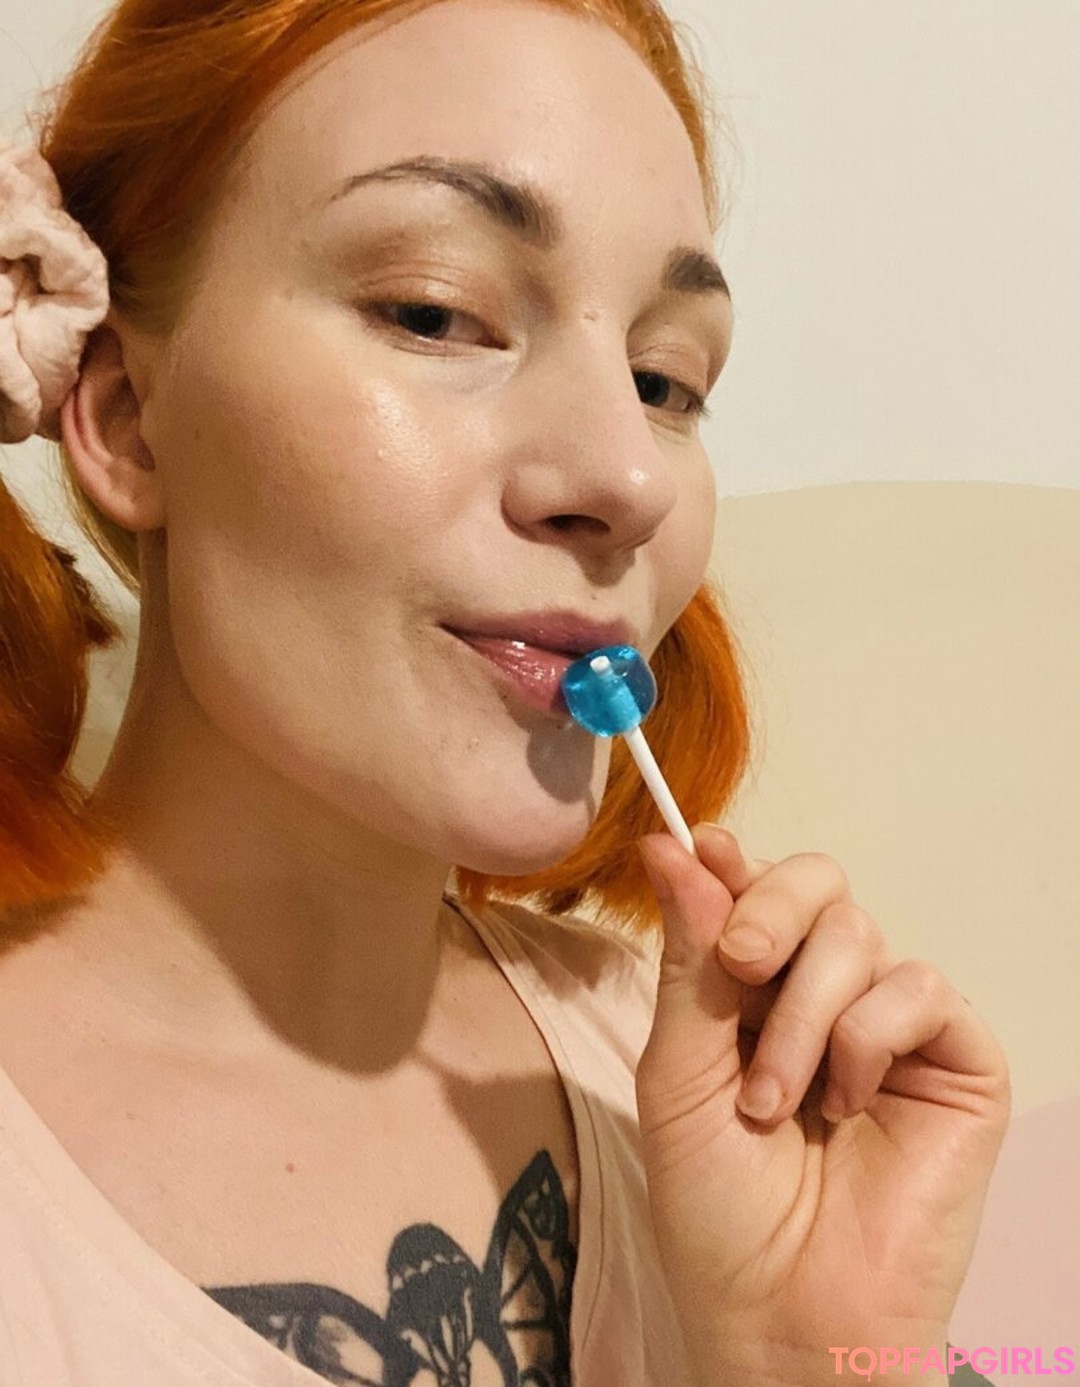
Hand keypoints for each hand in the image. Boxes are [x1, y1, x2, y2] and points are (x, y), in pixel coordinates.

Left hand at [634, 824, 1010, 1386]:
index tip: (702, 846)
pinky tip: (848, 1105)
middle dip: (771, 909)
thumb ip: (689, 961)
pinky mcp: (956, 1060)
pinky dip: (867, 1038)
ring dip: (801, 1016)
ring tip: (774, 1104)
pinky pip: (918, 988)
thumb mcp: (678, 1075)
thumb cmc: (717, 1207)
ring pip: (858, 936)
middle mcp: (823, 994)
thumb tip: (675, 847)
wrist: (783, 1314)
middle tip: (741, 966)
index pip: (754, 889)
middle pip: (817, 884)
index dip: (732, 862)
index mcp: (752, 991)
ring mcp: (892, 1024)